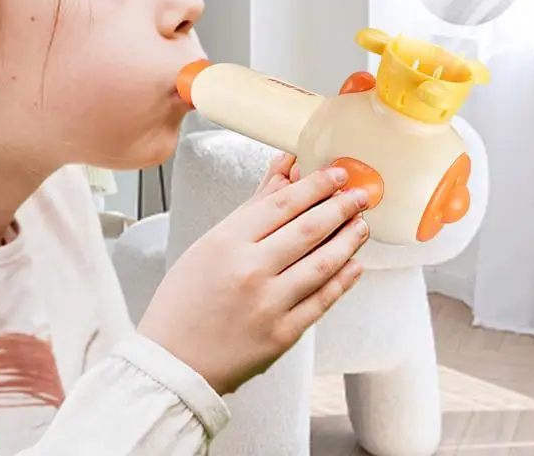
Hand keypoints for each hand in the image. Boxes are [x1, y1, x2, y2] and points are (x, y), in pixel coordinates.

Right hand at [137, 153, 369, 395]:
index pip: (283, 203)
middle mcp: (250, 270)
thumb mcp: (210, 243)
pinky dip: (343, 280)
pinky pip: (322, 301)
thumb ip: (253, 208)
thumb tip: (283, 172)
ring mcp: (269, 304)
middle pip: (309, 229)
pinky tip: (353, 264)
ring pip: (322, 263)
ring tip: (360, 224)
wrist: (173, 362)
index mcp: (227, 242)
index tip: (336, 174)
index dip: (316, 185)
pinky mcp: (282, 335)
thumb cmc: (185, 300)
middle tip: (360, 194)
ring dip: (348, 240)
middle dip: (341, 206)